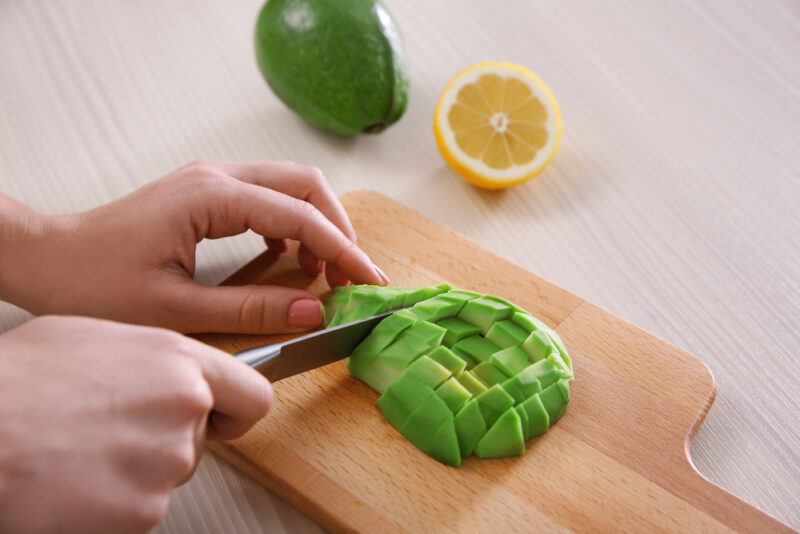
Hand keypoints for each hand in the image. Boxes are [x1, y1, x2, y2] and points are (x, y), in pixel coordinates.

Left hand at [0, 160, 388, 333]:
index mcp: (212, 196)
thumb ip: (252, 308)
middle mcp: (216, 176)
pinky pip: (267, 196)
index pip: (300, 214)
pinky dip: (291, 224)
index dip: (342, 250)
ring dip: (318, 223)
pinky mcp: (206, 192)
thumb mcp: (176, 309)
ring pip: (290, 185)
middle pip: (305, 184)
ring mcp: (211, 179)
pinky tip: (289, 257)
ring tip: (324, 272)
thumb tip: (313, 311)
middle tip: (353, 276)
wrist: (46, 257)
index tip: (368, 281)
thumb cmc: (93, 282)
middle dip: (339, 228)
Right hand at [0, 315, 271, 532]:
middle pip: (201, 440)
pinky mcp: (142, 512)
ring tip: (83, 450)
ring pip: (168, 474)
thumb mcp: (93, 338)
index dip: (236, 410)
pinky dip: (113, 502)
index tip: (222, 418)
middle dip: (166, 439)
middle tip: (111, 430)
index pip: (252, 395)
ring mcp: (166, 465)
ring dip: (136, 470)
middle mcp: (184, 411)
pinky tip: (77, 479)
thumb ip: (152, 358)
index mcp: (178, 362)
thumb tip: (167, 373)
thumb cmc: (18, 381)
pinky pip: (140, 508)